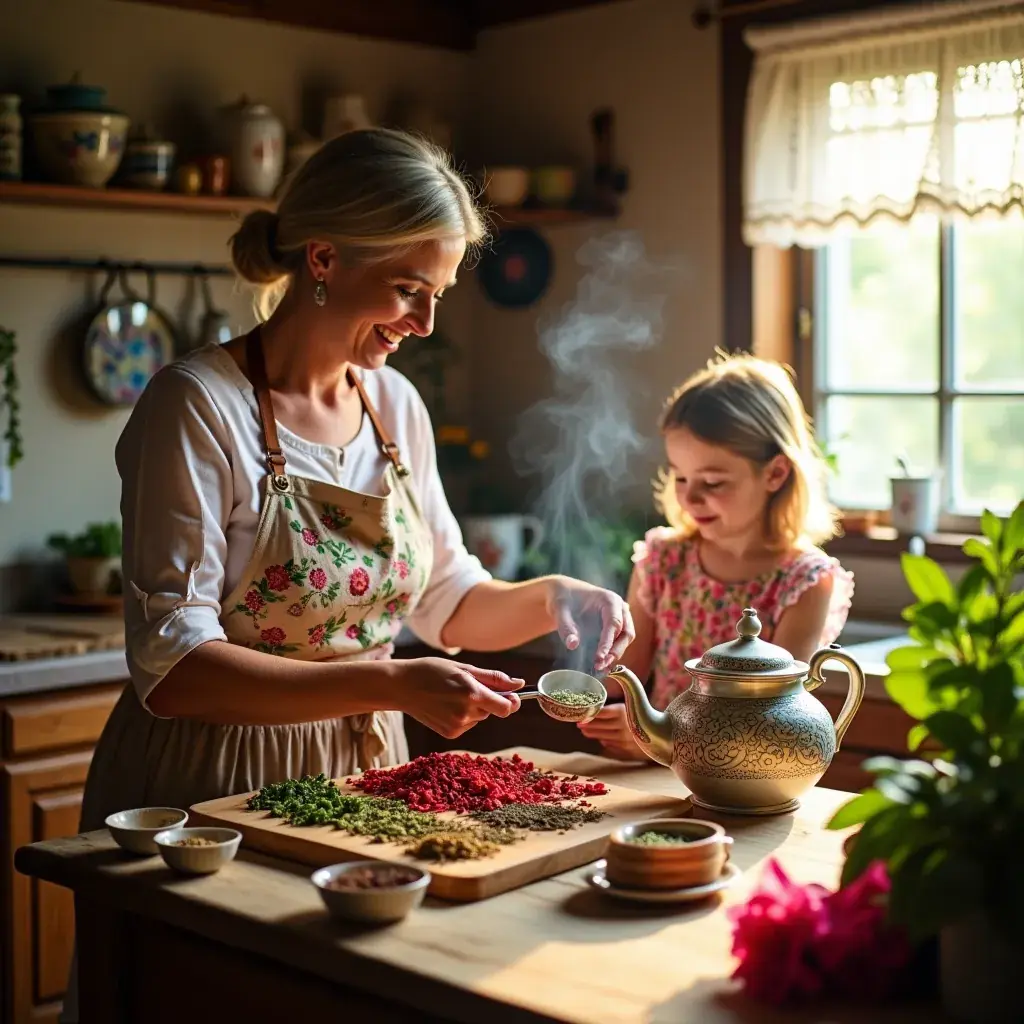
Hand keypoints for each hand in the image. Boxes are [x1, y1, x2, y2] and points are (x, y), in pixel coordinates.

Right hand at [392, 658, 522, 739]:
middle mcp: (466, 713)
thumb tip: (519, 684)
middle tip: (467, 686)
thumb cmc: (432, 671)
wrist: (402, 686)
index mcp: (472, 694)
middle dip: (488, 700)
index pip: (506, 708)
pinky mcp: (450, 734)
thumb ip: (494, 679)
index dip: (511, 701)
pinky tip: (446, 705)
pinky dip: (463, 715)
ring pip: (480, 717)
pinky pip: (468, 724)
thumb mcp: (464, 668)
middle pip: (493, 711)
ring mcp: (457, 726)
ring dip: (474, 707)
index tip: (509, 694)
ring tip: (452, 694)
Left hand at [546, 577, 634, 673]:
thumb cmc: (563, 598)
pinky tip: (601, 664)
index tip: (599, 658)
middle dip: (615, 651)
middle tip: (600, 665)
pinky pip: (619, 642)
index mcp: (609, 600)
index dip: (608, 642)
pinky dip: (612, 653)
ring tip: (600, 667)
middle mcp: (620, 608)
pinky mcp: (616, 627)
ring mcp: (621, 617)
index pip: (614, 623)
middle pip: (626, 633)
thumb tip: (572, 645)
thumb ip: (565, 627)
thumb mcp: (559, 610)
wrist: (565, 594)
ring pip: (625, 639)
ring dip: (615, 654)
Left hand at [577, 703, 647, 760]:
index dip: (591, 714)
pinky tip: (601, 739)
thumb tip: (596, 707)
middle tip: (579, 724)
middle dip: (589, 725)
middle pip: (601, 726)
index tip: (581, 714)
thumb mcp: (634, 705)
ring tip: (585, 732)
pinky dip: (605, 742)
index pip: (603, 712)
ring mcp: (626, 740)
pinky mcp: (628, 751)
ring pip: (604, 737)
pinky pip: (612, 746)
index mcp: (625, 711)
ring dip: (593, 734)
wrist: (665, 733)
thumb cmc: (646, 716)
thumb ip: (616, 706)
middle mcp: (625, 726)